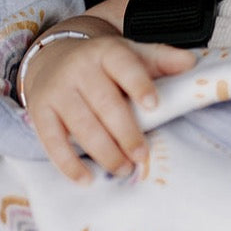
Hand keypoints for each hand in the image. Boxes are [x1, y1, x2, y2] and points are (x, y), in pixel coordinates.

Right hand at [21, 31, 195, 182]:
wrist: (52, 57)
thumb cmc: (102, 63)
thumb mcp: (131, 54)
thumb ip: (161, 59)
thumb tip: (190, 62)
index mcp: (106, 52)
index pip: (124, 65)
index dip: (139, 85)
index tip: (154, 105)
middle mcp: (79, 69)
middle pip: (104, 103)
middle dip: (125, 133)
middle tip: (141, 155)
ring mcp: (58, 90)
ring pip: (81, 125)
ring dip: (104, 152)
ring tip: (123, 168)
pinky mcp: (40, 111)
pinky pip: (52, 141)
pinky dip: (68, 164)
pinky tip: (86, 179)